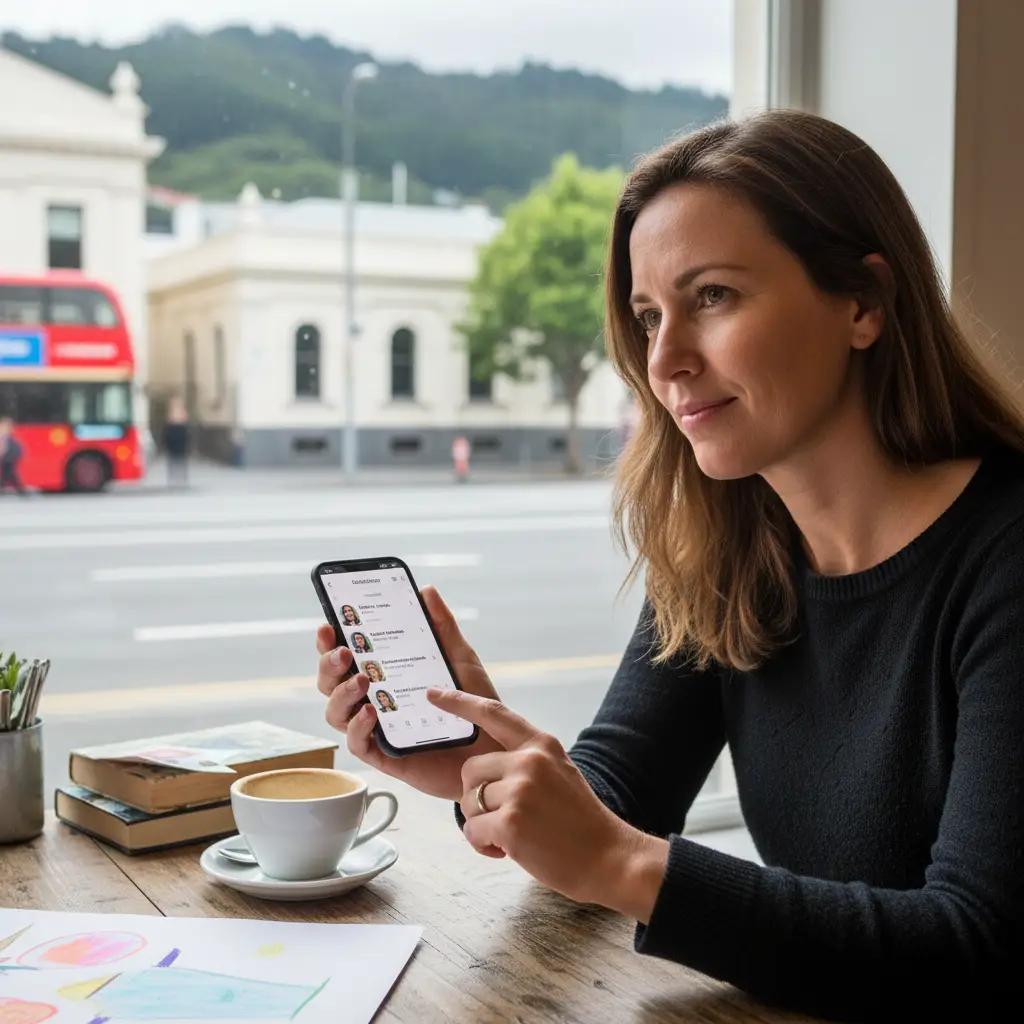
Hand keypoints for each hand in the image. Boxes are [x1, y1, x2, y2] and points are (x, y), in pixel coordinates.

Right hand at [316, 586, 502, 800]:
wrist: (494, 750)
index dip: (329, 641)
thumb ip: (442, 626)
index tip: (329, 625)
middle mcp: (374, 700)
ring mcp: (377, 728)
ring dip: (341, 693)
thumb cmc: (474, 706)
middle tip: (344, 652)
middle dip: (328, 664)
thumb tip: (426, 590)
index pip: (347, 656)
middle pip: (331, 682)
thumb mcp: (460, 660)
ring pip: (335, 712)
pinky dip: (357, 727)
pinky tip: (370, 713)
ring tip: (362, 681)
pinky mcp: (385, 756)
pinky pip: (356, 744)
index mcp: (385, 675)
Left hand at [427, 688, 669, 918]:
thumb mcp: (559, 774)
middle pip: (470, 770)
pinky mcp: (511, 823)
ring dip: (482, 825)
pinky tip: (509, 851)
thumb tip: (488, 772)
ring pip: (468, 803)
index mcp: (541, 745)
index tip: (433, 694)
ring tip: (512, 837)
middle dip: (475, 797)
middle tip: (502, 818)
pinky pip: (473, 831)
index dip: (459, 702)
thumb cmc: (581, 823)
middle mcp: (529, 761)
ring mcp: (519, 791)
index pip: (493, 714)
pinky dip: (483, 846)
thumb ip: (526, 764)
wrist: (610, 858)